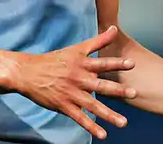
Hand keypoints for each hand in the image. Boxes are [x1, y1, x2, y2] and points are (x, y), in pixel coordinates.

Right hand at [13, 25, 137, 139]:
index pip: (102, 63)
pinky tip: (103, 134)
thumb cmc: (54, 59)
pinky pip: (80, 118)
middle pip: (100, 85)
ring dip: (109, 115)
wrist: (28, 72)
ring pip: (92, 105)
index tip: (132, 64)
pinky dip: (91, 127)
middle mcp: (78, 79)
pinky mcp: (64, 106)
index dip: (117, 63)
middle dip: (117, 90)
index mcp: (82, 64)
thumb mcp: (76, 48)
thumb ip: (98, 41)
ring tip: (123, 122)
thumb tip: (114, 29)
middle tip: (134, 93)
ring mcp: (71, 93)